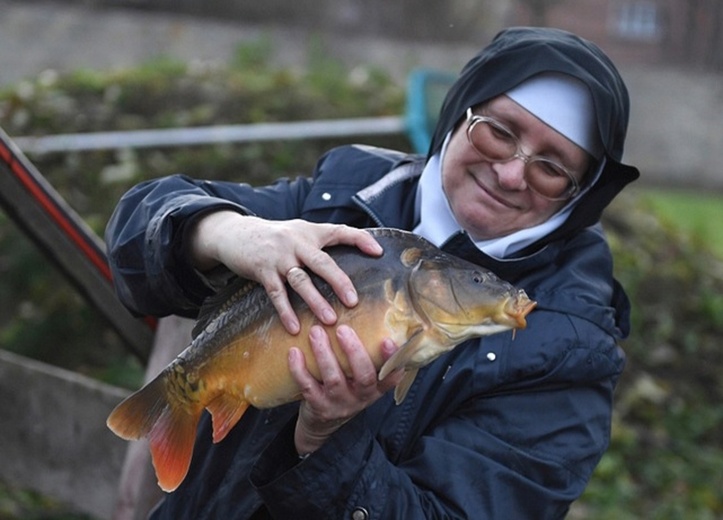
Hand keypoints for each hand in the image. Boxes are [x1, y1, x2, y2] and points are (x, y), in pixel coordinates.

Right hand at [189, 212, 382, 333]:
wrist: (235, 233)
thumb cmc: (275, 237)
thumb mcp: (299, 232)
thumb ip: (321, 243)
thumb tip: (351, 258)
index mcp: (311, 232)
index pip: (340, 231)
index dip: (360, 239)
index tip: (378, 252)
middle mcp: (297, 242)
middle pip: (322, 262)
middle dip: (339, 281)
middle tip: (353, 302)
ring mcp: (279, 257)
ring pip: (301, 280)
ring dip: (315, 301)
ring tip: (330, 320)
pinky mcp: (262, 270)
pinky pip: (276, 293)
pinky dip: (285, 311)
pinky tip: (294, 327)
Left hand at [288, 325, 403, 455]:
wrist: (323, 424)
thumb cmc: (345, 389)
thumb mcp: (360, 380)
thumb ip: (365, 357)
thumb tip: (367, 315)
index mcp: (375, 387)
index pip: (390, 375)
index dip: (392, 359)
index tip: (388, 340)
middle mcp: (361, 397)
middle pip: (364, 376)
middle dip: (354, 351)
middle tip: (342, 328)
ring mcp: (339, 403)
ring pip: (334, 379)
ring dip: (324, 354)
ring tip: (316, 332)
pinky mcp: (318, 407)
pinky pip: (308, 387)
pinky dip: (300, 369)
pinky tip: (294, 352)